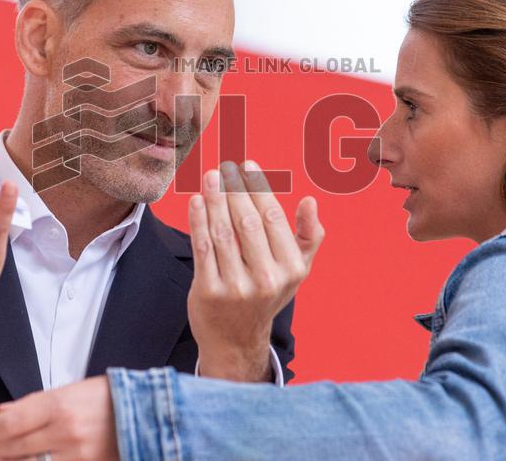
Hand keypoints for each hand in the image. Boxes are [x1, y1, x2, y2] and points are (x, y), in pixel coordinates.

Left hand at [0, 376, 117, 460]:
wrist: (146, 413)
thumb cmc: (109, 398)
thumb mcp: (71, 390)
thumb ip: (35, 403)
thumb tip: (4, 412)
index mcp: (60, 406)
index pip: (9, 423)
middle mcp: (65, 432)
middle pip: (12, 447)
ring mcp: (74, 455)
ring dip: (6, 460)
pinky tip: (20, 460)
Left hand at [188, 160, 323, 381]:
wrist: (235, 340)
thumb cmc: (267, 293)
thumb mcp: (297, 270)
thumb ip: (309, 236)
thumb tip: (309, 201)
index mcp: (290, 269)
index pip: (273, 218)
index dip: (259, 188)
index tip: (247, 166)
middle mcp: (266, 279)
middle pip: (246, 222)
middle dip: (234, 189)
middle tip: (225, 167)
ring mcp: (236, 288)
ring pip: (222, 232)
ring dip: (214, 199)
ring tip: (211, 177)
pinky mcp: (208, 292)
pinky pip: (202, 248)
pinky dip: (197, 220)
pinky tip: (196, 201)